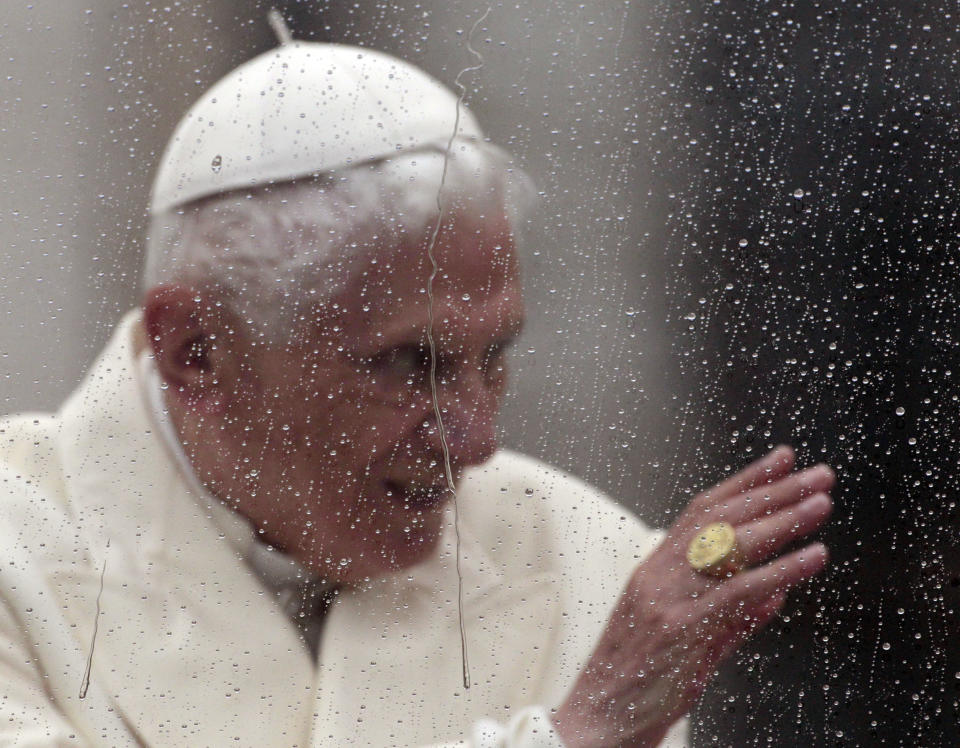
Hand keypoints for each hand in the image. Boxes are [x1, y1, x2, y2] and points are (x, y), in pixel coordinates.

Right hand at [551, 446, 833, 747]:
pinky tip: (812, 557)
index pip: (703, 511)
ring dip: (782, 520)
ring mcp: (667, 598)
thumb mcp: (686, 641)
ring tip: (820, 503)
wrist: (596, 720)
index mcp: (654, 569)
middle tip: (816, 474)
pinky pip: (738, 591)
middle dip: (773, 490)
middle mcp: (658, 574)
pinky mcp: (681, 629)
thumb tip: (775, 595)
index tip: (781, 461)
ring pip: (730, 545)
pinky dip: (780, 571)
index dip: (745, 482)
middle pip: (721, 518)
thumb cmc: (637, 684)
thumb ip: (732, 616)